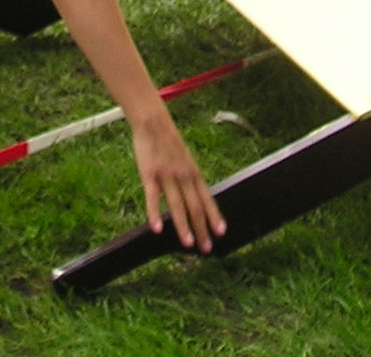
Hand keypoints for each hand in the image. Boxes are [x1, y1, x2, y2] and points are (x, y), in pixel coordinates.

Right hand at [130, 113, 225, 251]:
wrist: (153, 122)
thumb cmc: (169, 143)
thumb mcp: (186, 160)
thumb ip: (190, 179)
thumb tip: (197, 199)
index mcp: (193, 173)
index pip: (207, 199)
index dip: (214, 216)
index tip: (221, 233)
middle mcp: (184, 176)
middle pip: (195, 206)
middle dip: (202, 229)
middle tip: (206, 248)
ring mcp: (167, 176)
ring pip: (178, 205)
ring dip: (184, 226)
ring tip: (189, 243)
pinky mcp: (149, 174)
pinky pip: (153, 197)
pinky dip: (155, 214)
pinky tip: (156, 229)